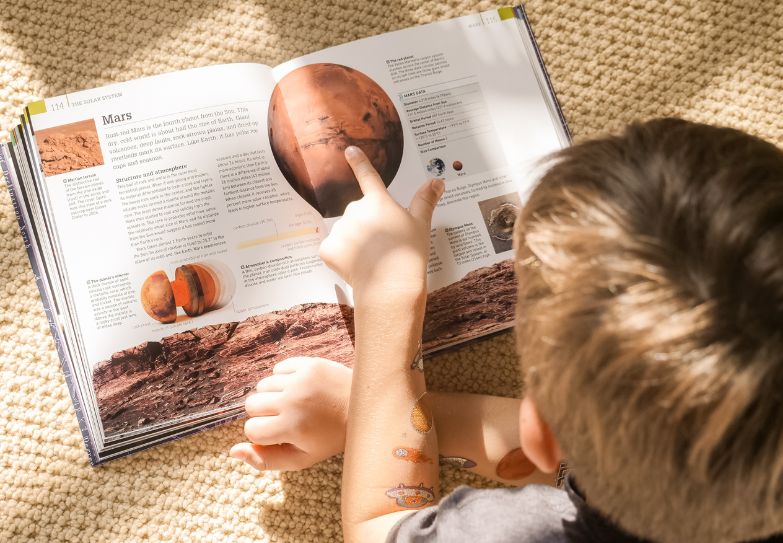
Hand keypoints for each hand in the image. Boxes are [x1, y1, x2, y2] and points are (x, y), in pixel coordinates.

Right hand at [230, 357, 351, 470]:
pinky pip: (279, 368)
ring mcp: (301, 379)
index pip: (251, 430)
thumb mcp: (302, 459)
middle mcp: (293, 401)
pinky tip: (301, 388)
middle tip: (286, 418)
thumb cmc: (330, 438)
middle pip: (251, 405)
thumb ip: (265, 460)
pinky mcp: (309, 363)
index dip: (263, 435)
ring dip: (273, 395)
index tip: (281, 434)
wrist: (363, 408)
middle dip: (263, 414)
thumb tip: (233, 450)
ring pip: (263, 385)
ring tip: (295, 403)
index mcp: (291, 427)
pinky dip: (284, 378)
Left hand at [319, 146, 444, 300]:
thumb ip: (425, 200)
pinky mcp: (328, 249)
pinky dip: (342, 258)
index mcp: (378, 202)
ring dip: (355, 243)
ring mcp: (340, 229)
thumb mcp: (421, 225)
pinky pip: (333, 250)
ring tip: (372, 260)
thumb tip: (437, 180)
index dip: (359, 162)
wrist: (390, 286)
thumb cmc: (409, 254)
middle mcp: (356, 210)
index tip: (349, 150)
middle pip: (359, 214)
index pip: (368, 176)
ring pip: (346, 233)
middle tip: (383, 247)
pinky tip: (356, 267)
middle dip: (367, 226)